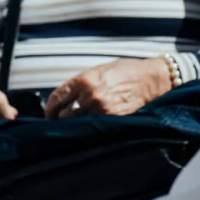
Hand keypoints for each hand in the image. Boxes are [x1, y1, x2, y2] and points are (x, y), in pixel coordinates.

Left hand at [45, 58, 172, 118]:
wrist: (151, 78)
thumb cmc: (124, 71)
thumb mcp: (97, 71)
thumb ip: (79, 85)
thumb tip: (63, 99)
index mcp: (83, 80)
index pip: (56, 99)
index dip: (49, 109)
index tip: (48, 113)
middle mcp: (90, 95)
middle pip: (63, 114)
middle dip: (59, 118)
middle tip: (59, 121)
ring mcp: (102, 109)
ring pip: (77, 123)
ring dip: (73, 125)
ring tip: (73, 125)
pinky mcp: (114, 118)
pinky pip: (94, 127)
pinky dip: (89, 128)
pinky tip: (89, 126)